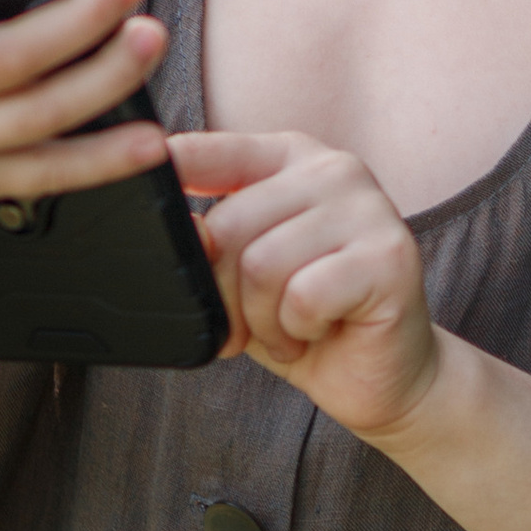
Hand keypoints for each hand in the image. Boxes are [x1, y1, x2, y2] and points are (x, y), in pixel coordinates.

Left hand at [168, 129, 434, 438]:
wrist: (384, 379)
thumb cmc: (307, 322)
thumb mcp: (242, 276)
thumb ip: (214, 242)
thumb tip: (184, 230)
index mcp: (290, 159)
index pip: (205, 151)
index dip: (166, 178)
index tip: (139, 204)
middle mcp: (333, 169)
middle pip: (230, 224)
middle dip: (224, 295)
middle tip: (246, 327)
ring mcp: (369, 207)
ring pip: (263, 263)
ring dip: (263, 321)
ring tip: (289, 331)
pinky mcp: (391, 255)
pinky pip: (304, 296)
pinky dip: (297, 330)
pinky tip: (318, 332)